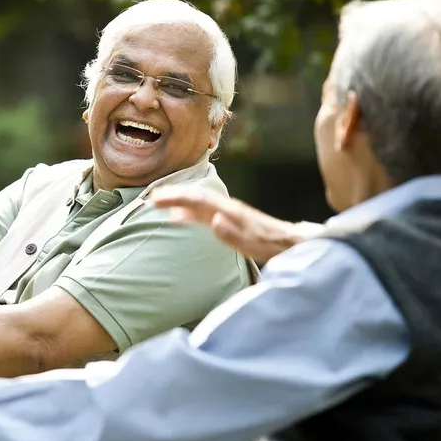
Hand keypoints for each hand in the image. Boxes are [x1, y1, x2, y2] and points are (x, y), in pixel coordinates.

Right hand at [151, 186, 310, 262]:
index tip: (157, 199)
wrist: (289, 242)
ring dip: (178, 201)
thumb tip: (214, 220)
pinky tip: (178, 218)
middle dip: (173, 195)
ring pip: (197, 203)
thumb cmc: (271, 244)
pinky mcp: (228, 220)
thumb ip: (233, 233)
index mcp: (229, 211)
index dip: (176, 198)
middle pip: (195, 197)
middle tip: (151, 198)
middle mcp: (226, 208)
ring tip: (159, 204)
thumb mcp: (253, 243)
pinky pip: (202, 213)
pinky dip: (187, 212)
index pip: (198, 199)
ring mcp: (227, 213)